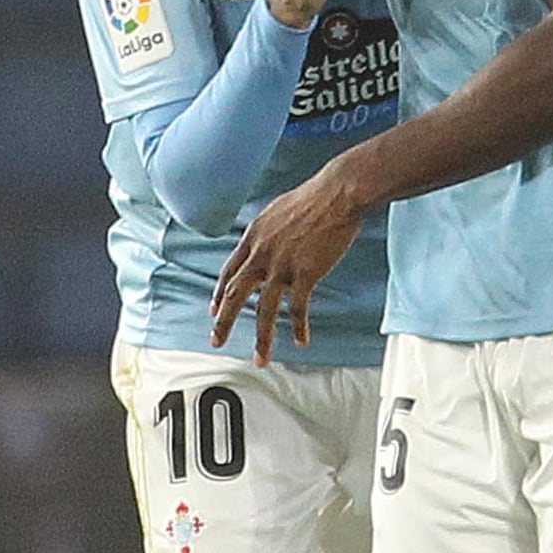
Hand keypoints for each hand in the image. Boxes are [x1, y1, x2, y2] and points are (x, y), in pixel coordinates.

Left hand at [210, 164, 366, 365]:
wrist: (338, 193)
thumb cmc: (315, 197)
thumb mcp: (278, 211)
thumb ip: (267, 232)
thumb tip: (266, 241)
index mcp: (254, 237)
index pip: (230, 271)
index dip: (220, 293)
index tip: (214, 309)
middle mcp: (262, 253)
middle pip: (236, 295)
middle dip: (224, 322)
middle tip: (216, 341)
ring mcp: (282, 265)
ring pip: (264, 311)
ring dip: (262, 339)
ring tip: (260, 359)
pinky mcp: (305, 273)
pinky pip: (299, 309)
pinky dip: (299, 327)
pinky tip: (301, 341)